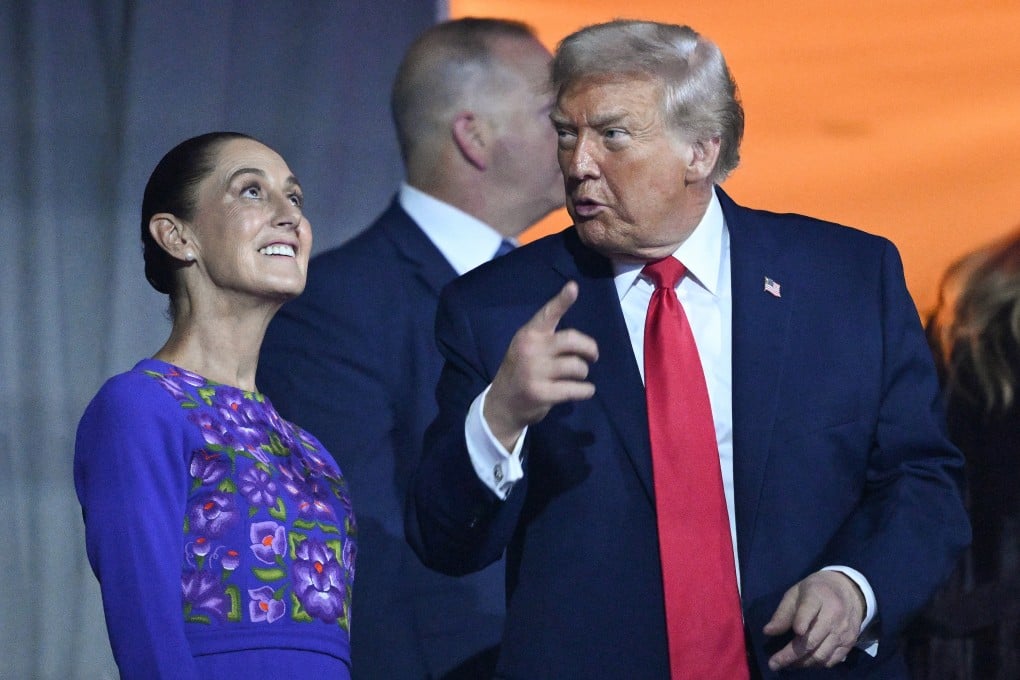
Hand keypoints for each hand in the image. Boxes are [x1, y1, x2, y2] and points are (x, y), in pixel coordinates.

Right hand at [484, 281, 598, 449]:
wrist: (502, 405)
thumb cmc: (520, 372)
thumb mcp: (526, 348)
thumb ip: (546, 339)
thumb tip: (581, 340)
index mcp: (529, 335)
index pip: (547, 314)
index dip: (562, 300)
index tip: (573, 287)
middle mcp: (531, 350)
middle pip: (572, 340)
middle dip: (589, 348)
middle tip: (593, 356)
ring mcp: (535, 372)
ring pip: (577, 366)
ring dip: (583, 373)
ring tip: (577, 377)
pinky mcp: (542, 393)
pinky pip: (576, 389)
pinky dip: (586, 390)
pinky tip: (584, 390)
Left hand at [764, 570, 865, 670]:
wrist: (849, 591)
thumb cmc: (815, 591)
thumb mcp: (795, 593)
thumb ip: (782, 613)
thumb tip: (768, 632)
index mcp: (817, 596)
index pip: (809, 609)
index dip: (803, 620)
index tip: (796, 631)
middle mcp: (833, 615)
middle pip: (812, 640)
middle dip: (791, 655)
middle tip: (773, 664)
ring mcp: (843, 631)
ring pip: (821, 655)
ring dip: (801, 663)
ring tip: (787, 664)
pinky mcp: (850, 643)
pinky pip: (831, 661)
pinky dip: (815, 664)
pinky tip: (804, 662)